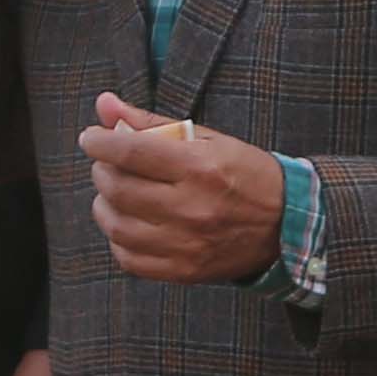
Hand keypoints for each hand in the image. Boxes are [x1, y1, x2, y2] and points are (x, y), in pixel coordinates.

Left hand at [84, 91, 286, 286]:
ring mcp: (187, 244)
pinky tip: (130, 223)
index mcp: (200, 167)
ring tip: (115, 193)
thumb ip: (152, 122)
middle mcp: (192, 208)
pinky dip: (119, 239)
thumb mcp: (206, 139)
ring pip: (117, 226)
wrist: (285, 224)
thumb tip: (104, 104)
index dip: (100, 142)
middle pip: (119, 188)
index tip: (90, 137)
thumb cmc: (243, 173)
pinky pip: (130, 259)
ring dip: (105, 205)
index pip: (130, 152)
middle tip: (107, 164)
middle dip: (102, 171)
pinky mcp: (184, 271)